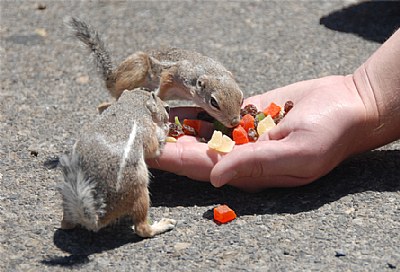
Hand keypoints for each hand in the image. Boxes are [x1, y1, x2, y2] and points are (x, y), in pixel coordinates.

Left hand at [148, 75, 368, 191]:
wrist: (349, 104)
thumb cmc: (330, 134)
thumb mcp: (297, 154)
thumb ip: (256, 165)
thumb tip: (214, 178)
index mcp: (250, 171)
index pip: (203, 168)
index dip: (174, 160)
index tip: (148, 151)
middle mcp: (242, 156)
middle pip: (195, 152)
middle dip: (167, 145)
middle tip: (138, 135)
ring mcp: (243, 134)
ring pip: (202, 133)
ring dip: (176, 128)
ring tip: (147, 120)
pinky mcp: (247, 114)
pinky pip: (215, 114)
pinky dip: (195, 111)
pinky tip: (175, 107)